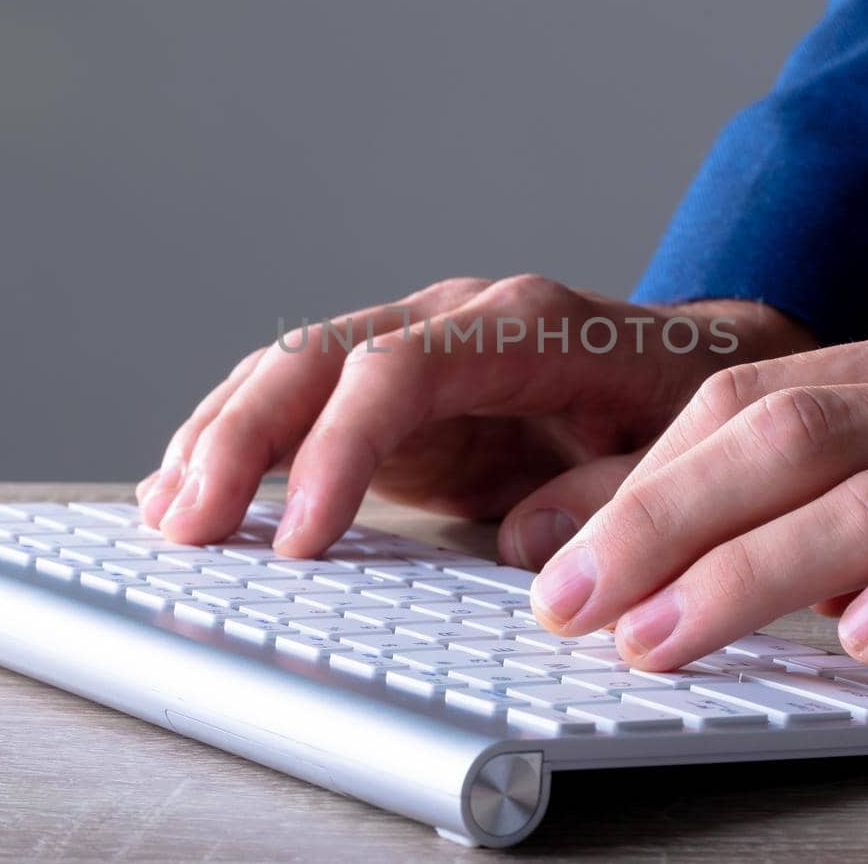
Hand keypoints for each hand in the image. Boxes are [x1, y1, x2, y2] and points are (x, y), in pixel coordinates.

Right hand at [136, 275, 815, 565]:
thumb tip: (529, 543)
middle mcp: (454, 324)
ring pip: (291, 374)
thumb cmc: (697, 401)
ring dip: (220, 440)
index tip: (301, 541)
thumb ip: (618, 492)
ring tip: (166, 515)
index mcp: (527, 325)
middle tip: (188, 530)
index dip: (337, 451)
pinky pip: (301, 408)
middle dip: (241, 441)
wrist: (701, 369)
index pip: (400, 371)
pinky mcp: (398, 398)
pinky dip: (242, 445)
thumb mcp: (689, 444)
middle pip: (318, 359)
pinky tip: (194, 489)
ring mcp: (417, 352)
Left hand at [528, 307, 867, 701]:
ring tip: (658, 642)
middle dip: (652, 516)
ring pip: (866, 489)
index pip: (746, 393)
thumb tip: (723, 546)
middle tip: (564, 599)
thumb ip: (862, 481)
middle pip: (779, 429)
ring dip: (744, 570)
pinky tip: (863, 646)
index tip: (550, 543)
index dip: (635, 469)